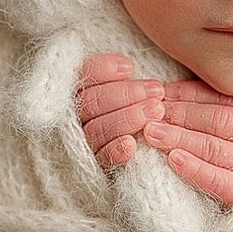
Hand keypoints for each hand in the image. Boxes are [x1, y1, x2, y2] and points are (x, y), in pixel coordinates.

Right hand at [76, 53, 165, 170]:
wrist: (145, 152)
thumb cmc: (142, 106)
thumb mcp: (134, 86)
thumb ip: (124, 76)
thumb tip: (129, 65)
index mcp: (79, 90)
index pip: (82, 75)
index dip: (102, 69)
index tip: (130, 67)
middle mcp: (75, 116)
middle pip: (90, 102)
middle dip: (124, 94)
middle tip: (157, 90)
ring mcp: (84, 141)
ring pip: (96, 129)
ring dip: (127, 118)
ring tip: (157, 110)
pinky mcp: (97, 166)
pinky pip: (101, 159)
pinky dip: (115, 151)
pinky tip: (132, 145)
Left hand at [141, 77, 232, 205]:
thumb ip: (209, 100)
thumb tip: (166, 91)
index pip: (223, 98)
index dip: (189, 94)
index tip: (163, 93)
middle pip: (217, 121)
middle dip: (180, 115)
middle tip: (150, 113)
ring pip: (213, 147)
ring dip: (179, 138)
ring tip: (152, 133)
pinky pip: (217, 180)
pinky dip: (193, 168)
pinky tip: (173, 159)